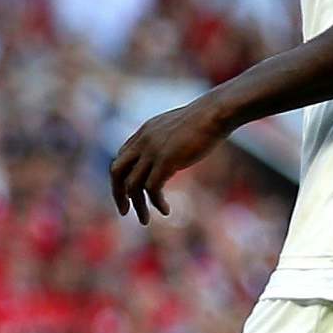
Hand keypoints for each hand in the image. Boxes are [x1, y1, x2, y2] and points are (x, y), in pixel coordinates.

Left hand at [110, 96, 230, 224]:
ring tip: (144, 220)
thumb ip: (164, 142)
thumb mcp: (175, 130)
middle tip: (123, 210)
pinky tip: (165, 210)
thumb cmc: (203, 121)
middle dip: (117, 193)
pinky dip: (156, 202)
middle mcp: (142, 142)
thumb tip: (166, 159)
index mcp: (143, 134)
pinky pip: (152, 188)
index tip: (128, 193)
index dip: (121, 178)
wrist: (215, 113)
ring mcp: (152, 151)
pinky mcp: (166, 160)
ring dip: (137, 205)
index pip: (121, 159)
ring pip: (132, 185)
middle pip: (116, 171)